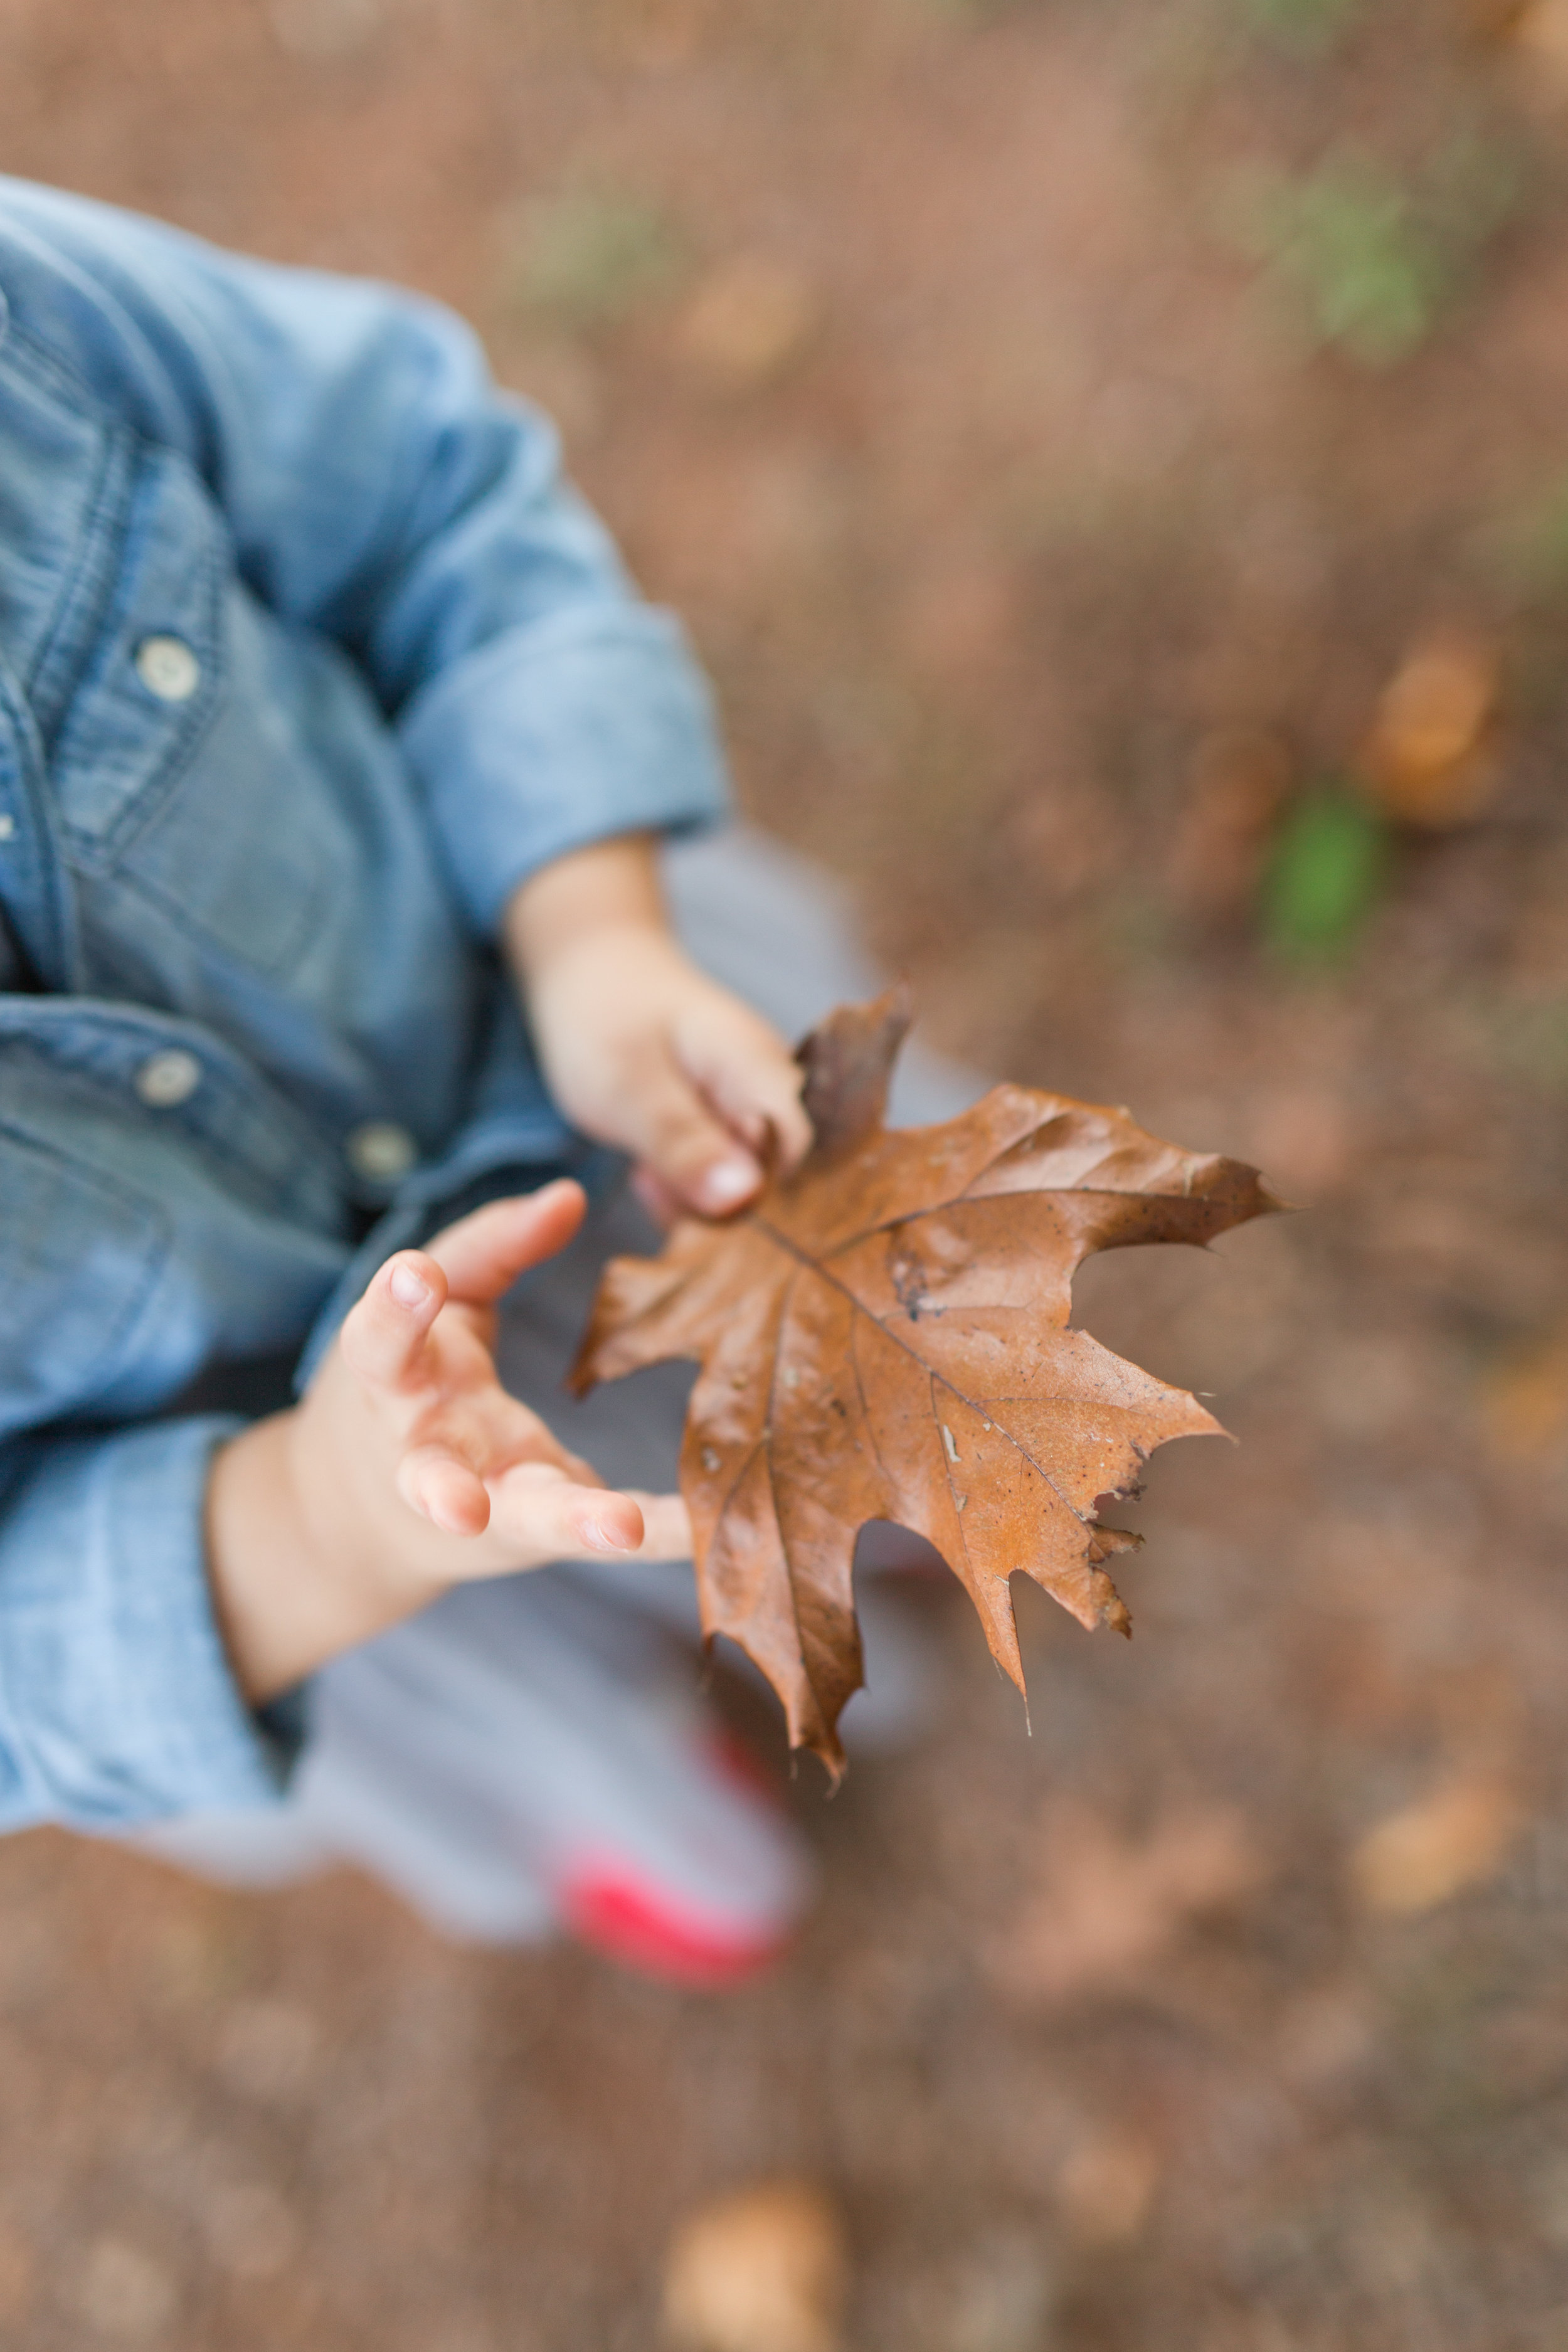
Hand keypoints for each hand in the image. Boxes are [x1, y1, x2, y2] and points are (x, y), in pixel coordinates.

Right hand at [207, 1182, 690, 1701]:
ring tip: (620, 1526)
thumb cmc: (420, 1376)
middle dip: (442, 1490)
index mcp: (398, 1383)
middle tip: (460, 1508)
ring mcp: (489, 1506)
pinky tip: (702, 1526)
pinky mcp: (543, 1532)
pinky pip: (600, 1530)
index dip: (393, 1308)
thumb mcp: (444, 1301)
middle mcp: (432, 1457)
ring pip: (522, 1521)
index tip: (414, 1273)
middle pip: (429, 1476)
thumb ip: (497, 1243)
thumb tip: (570, 1195)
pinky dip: (653, 1532)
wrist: (376, 1511)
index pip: (378, 1342)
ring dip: (572, 1524)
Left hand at [505, 836, 811, 1217]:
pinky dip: (691, 1190)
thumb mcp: (627, 1083)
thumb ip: (683, 1142)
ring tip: (646, 1170)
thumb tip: (743, 1199)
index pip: (797, 1163)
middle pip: (782, 1184)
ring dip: (700, 1202)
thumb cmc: (605, 1013)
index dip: (757, 1205)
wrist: (593, 969)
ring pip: (752, 1190)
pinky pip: (729, 1181)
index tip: (694, 1215)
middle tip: (652, 1183)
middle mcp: (776, 1094)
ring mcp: (757, 1112)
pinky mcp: (734, 1128)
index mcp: (763, 1072)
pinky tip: (651, 1171)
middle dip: (723, 1212)